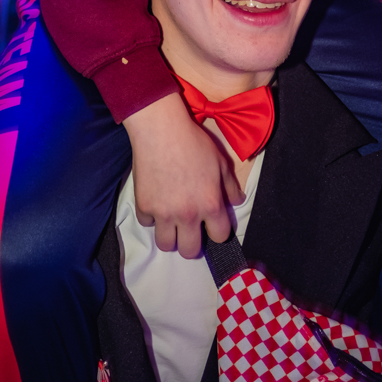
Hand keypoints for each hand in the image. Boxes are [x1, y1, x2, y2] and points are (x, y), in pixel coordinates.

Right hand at [124, 93, 244, 255]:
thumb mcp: (220, 162)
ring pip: (166, 245)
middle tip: (190, 231)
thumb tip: (237, 201)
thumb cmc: (194, 143)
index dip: (218, 232)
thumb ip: (230, 186)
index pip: (220, 237)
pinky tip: (156, 203)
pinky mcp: (144, 206)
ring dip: (170, 237)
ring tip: (172, 224)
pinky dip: (151, 217)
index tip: (213, 225)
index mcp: (210, 204)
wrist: (161, 130)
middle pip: (190, 251)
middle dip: (192, 244)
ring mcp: (164, 213)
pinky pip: (147, 224)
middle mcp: (187, 214)